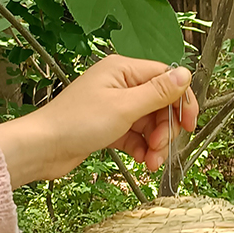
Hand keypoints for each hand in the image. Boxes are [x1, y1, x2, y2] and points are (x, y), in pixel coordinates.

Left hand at [0, 55, 197, 188]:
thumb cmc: (75, 123)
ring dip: (155, 144)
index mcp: (123, 70)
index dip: (182, 102)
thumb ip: (158, 92)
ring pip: (149, 124)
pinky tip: (140, 161)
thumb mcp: (124, 107)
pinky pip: (135, 136)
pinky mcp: (108, 127)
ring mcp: (114, 107)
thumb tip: (185, 75)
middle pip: (160, 104)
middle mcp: (119, 85)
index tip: (190, 124)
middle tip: (161, 147)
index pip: (166, 79)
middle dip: (165, 129)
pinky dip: (141, 149)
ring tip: (151, 162)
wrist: (43, 149)